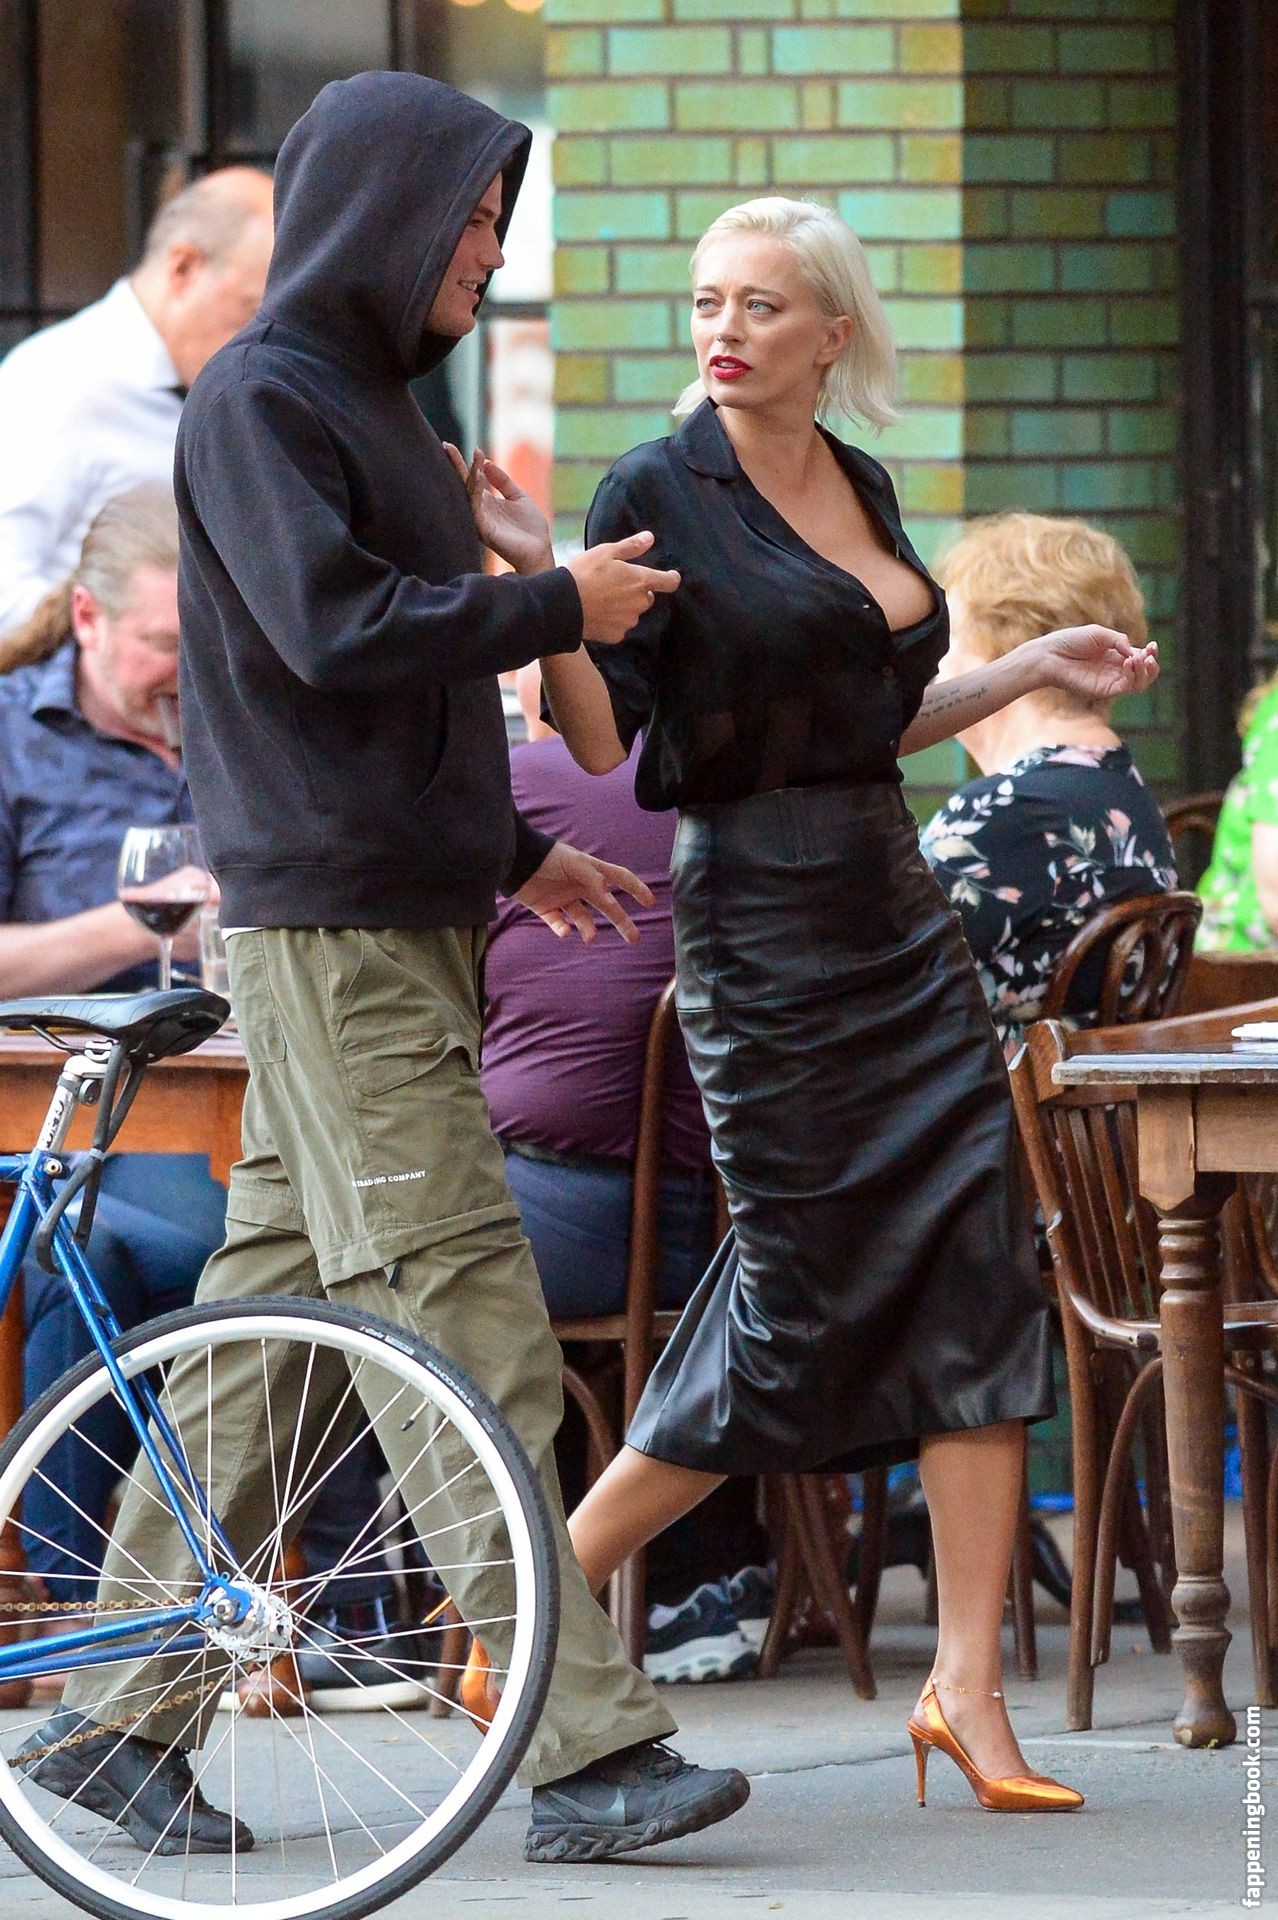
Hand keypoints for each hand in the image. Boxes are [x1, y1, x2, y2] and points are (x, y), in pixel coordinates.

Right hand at [443, 443, 552, 575]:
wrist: (540, 551)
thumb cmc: (530, 528)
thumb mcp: (519, 497)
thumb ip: (503, 481)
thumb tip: (486, 462)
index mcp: (487, 502)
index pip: (471, 479)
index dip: (464, 463)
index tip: (453, 446)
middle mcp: (480, 510)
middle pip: (463, 484)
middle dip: (456, 465)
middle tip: (447, 446)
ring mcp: (481, 520)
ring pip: (469, 494)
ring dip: (469, 474)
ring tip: (473, 456)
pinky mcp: (485, 530)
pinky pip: (476, 508)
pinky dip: (475, 491)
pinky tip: (478, 476)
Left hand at [514, 840, 654, 943]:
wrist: (514, 860)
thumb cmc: (547, 856)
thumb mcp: (574, 863)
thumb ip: (593, 879)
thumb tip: (611, 898)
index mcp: (591, 871)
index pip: (620, 878)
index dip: (636, 889)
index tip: (650, 902)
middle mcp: (580, 885)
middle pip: (607, 906)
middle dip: (621, 921)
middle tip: (634, 938)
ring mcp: (563, 897)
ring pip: (582, 918)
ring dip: (588, 928)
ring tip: (589, 938)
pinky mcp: (545, 908)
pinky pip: (558, 923)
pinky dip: (562, 929)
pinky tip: (564, 931)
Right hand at [566, 531, 680, 644]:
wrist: (563, 605)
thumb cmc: (584, 574)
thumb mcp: (606, 552)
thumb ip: (631, 546)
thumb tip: (650, 538)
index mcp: (641, 581)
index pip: (669, 582)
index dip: (671, 578)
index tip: (671, 576)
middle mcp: (640, 603)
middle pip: (647, 597)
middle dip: (637, 592)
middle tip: (615, 584)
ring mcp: (629, 621)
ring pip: (632, 613)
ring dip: (624, 606)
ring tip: (602, 599)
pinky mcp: (617, 635)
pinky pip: (619, 627)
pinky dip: (612, 621)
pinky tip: (597, 613)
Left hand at [1032, 626, 1159, 701]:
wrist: (1050, 655)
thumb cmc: (1071, 641)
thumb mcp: (1099, 634)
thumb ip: (1119, 640)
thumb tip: (1135, 652)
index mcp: (1114, 655)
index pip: (1140, 658)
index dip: (1150, 653)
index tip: (1153, 645)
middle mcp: (1114, 669)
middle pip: (1144, 673)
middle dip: (1152, 664)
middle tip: (1150, 655)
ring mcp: (1109, 681)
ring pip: (1139, 683)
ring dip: (1145, 671)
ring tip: (1138, 658)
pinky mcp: (1103, 690)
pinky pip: (1126, 687)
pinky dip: (1132, 675)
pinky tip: (1128, 662)